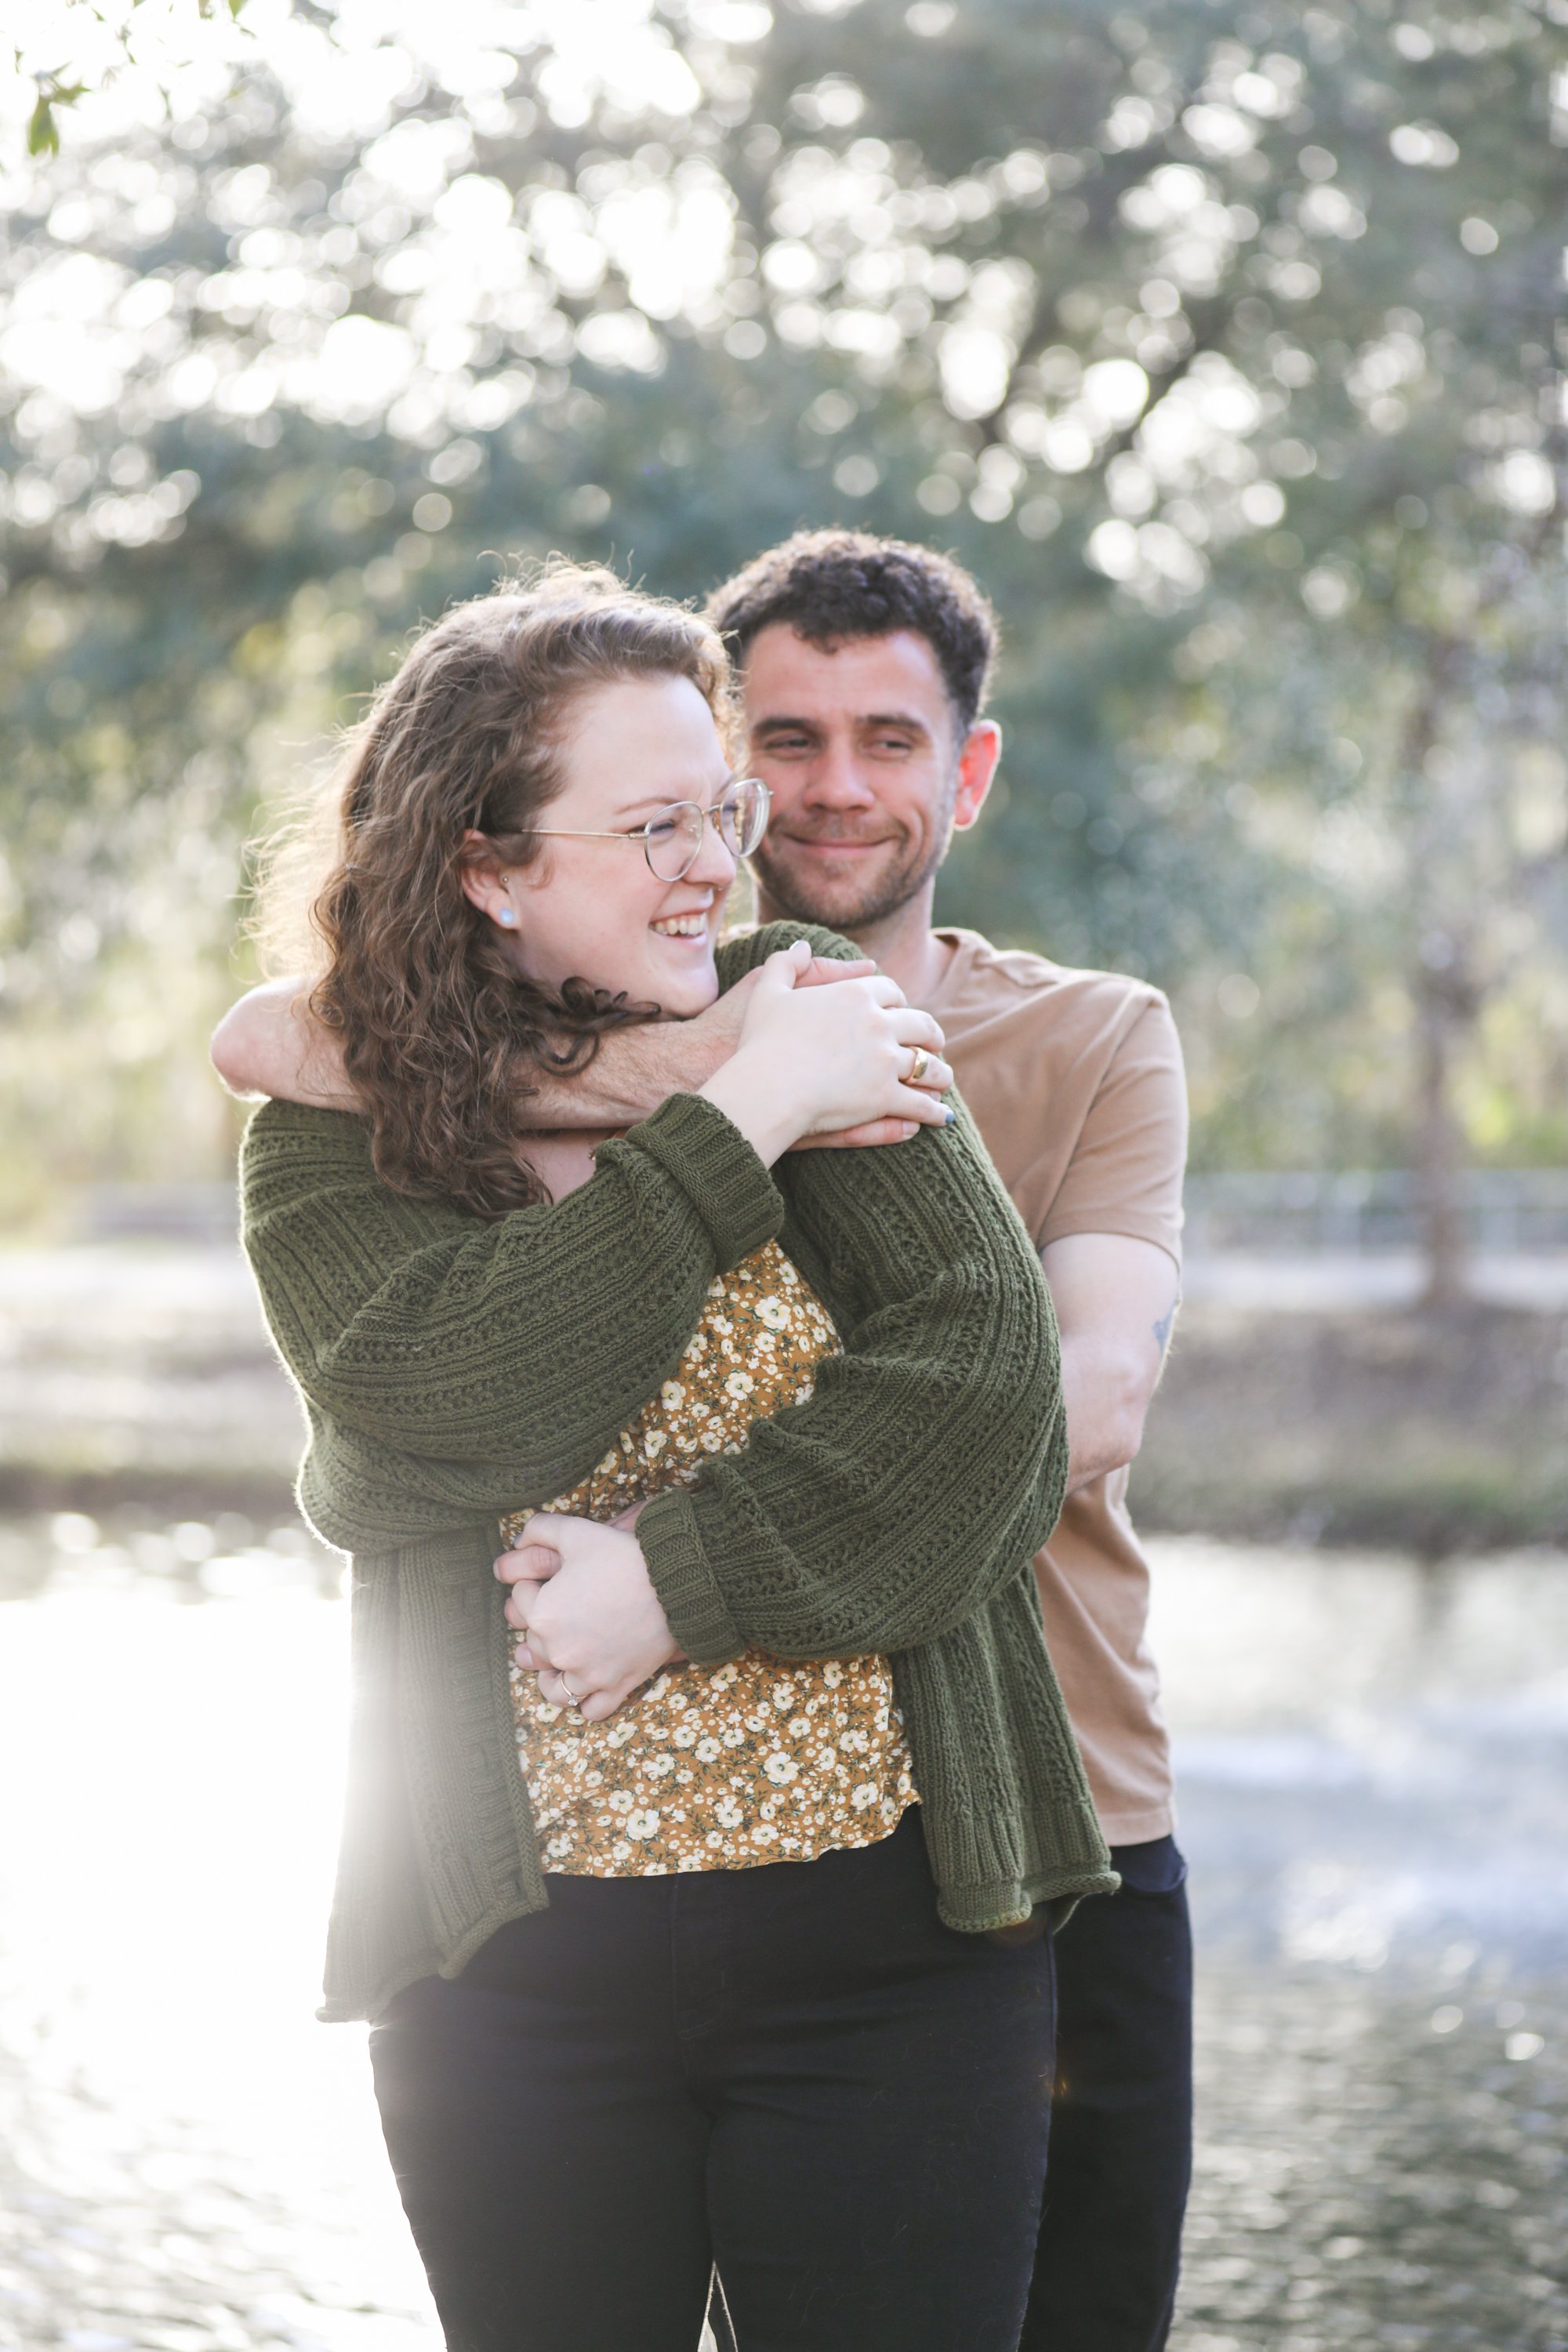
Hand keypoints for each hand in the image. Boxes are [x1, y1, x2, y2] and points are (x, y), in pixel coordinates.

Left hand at [495, 1512, 683, 1719]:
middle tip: (564, 1611)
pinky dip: (587, 1701)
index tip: (554, 1578)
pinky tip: (591, 1682)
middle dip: (542, 1627)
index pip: (520, 1601)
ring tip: (563, 1661)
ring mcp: (588, 1675)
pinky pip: (592, 1710)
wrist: (676, 1583)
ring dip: (553, 1678)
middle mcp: (559, 1651)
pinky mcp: (616, 1687)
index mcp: (543, 1614)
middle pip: (534, 1645)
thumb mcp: (576, 1531)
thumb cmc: (624, 1557)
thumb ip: (538, 1529)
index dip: (533, 1584)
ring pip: (556, 1690)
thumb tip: (518, 1542)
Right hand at [697, 940, 952, 1164]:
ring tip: (942, 1080)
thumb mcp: (765, 991)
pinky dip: (932, 1111)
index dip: (898, 1002)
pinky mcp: (885, 1096)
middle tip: (934, 1043)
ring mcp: (885, 1060)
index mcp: (854, 994)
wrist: (763, 1087)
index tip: (901, 1011)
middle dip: (930, 1034)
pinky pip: (919, 1105)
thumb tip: (803, 944)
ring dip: (939, 1073)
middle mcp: (878, 1023)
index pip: (890, 992)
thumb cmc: (759, 1042)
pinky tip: (938, 1116)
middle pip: (920, 1024)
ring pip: (927, 1065)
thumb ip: (785, 963)